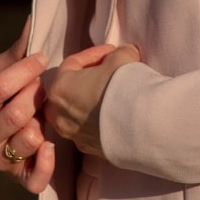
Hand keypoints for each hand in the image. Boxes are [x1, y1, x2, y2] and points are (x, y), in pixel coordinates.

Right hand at [0, 19, 59, 193]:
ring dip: (41, 125)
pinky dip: (45, 166)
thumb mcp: (8, 67)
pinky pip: (31, 180)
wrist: (11, 120)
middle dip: (34, 97)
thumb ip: (19, 48)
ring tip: (47, 113)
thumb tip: (33, 20)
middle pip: (11, 116)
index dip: (23, 72)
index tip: (42, 58)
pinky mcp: (18, 177)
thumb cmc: (9, 88)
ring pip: (21, 144)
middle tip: (47, 86)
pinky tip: (53, 146)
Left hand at [42, 43, 141, 160]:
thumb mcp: (120, 58)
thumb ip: (117, 54)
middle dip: (87, 79)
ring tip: (114, 94)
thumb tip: (123, 54)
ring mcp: (74, 135)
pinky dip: (100, 119)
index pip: (72, 64)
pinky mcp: (89, 149)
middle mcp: (60, 115)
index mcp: (59, 89)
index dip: (94, 53)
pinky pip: (90, 129)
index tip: (112, 51)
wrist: (140, 124)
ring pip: (77, 113)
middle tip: (107, 72)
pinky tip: (119, 113)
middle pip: (68, 91)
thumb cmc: (121, 86)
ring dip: (92, 101)